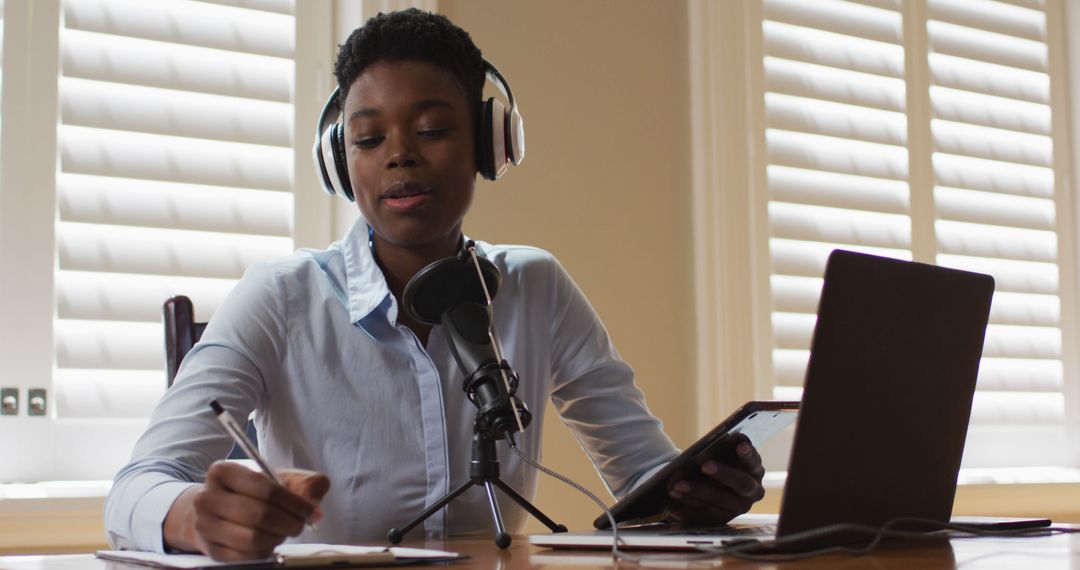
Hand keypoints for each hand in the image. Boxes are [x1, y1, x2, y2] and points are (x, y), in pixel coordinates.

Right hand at [164, 461, 330, 560]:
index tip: (309, 510)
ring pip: (252, 539)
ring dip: (277, 538)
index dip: (294, 503)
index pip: (266, 489)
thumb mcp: (277, 477)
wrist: (216, 509)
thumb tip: (314, 507)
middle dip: (289, 522)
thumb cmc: (252, 491)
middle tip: (300, 524)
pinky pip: (245, 556)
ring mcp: (205, 525)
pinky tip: (270, 541)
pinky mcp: (211, 549)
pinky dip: (265, 550)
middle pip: (259, 515)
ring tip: (284, 531)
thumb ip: (304, 484)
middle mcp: (207, 497)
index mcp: (224, 471)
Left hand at [666, 436, 764, 524]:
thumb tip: (704, 450)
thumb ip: (719, 450)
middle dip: (723, 473)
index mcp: (754, 470)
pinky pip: (705, 513)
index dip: (748, 454)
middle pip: (742, 483)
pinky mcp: (720, 520)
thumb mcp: (719, 454)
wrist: (706, 484)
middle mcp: (752, 491)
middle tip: (704, 465)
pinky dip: (687, 504)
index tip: (739, 445)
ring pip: (720, 500)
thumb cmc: (716, 461)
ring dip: (698, 491)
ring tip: (677, 485)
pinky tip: (674, 497)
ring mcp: (737, 508)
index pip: (754, 461)